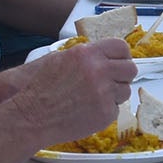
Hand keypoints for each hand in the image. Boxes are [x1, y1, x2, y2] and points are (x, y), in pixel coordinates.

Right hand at [10, 39, 135, 142]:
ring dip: (114, 95)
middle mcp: (98, 71)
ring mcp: (104, 92)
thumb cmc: (41, 89)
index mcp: (87, 54)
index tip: (120, 62)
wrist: (32, 116)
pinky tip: (88, 111)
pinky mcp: (105, 112)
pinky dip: (105, 111)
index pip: (121, 47)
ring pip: (125, 90)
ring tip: (92, 99)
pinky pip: (116, 109)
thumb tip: (102, 54)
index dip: (122, 56)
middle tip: (112, 82)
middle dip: (123, 76)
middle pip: (130, 69)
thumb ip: (85, 55)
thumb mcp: (59, 59)